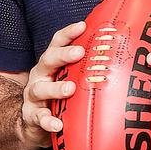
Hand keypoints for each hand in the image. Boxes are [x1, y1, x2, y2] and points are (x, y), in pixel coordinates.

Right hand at [19, 21, 85, 149]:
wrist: (35, 123)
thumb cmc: (59, 96)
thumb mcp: (69, 78)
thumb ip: (85, 68)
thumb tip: (118, 55)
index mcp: (51, 64)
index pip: (57, 43)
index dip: (68, 33)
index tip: (82, 25)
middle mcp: (40, 76)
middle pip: (48, 60)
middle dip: (63, 55)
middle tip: (79, 52)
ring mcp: (34, 96)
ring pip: (40, 89)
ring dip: (56, 88)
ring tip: (70, 88)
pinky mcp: (32, 116)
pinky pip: (39, 118)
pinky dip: (48, 121)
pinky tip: (58, 124)